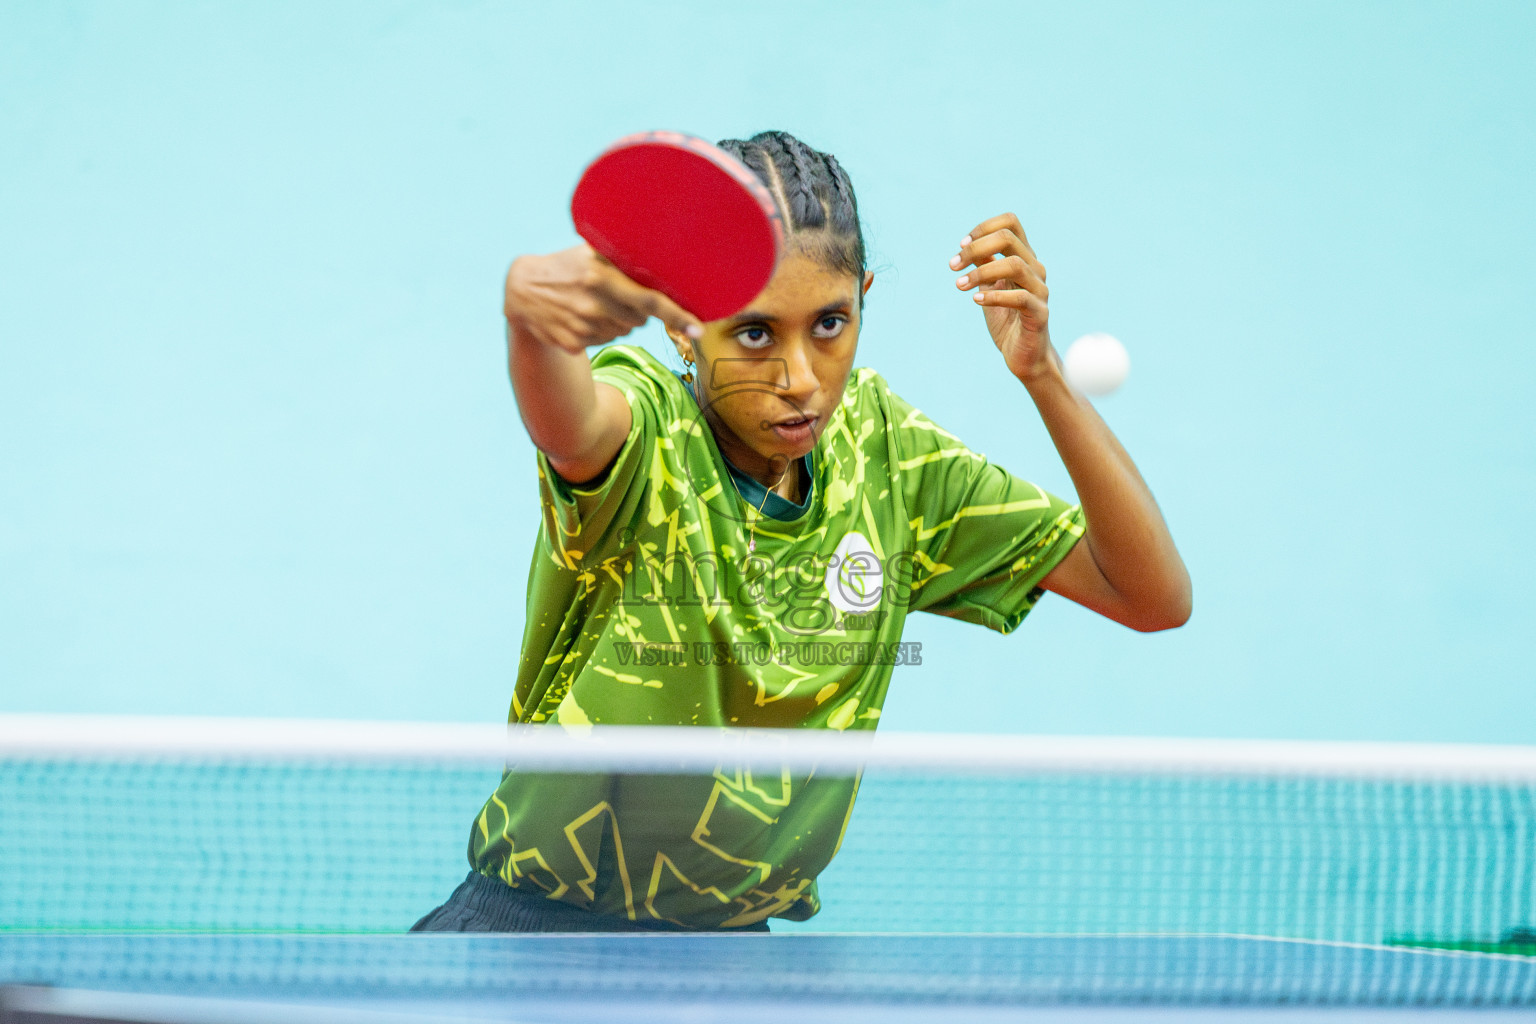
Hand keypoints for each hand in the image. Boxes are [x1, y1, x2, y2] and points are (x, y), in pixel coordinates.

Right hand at [504, 244, 702, 353]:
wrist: (520, 290)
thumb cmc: (566, 266)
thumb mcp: (589, 252)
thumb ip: (621, 255)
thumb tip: (663, 248)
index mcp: (599, 277)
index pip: (649, 301)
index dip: (677, 316)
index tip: (699, 329)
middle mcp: (592, 304)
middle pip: (639, 319)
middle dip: (636, 310)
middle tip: (616, 294)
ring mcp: (581, 327)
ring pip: (623, 331)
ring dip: (618, 320)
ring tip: (595, 302)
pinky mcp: (573, 344)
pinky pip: (604, 340)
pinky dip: (600, 331)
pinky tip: (581, 316)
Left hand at [949, 213, 1052, 381]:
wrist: (1023, 355)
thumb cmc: (1006, 319)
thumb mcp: (989, 286)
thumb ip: (983, 264)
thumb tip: (966, 245)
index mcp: (1024, 258)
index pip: (1010, 223)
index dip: (983, 228)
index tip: (961, 246)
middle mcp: (1035, 268)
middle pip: (1008, 238)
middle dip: (975, 248)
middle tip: (953, 266)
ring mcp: (1040, 290)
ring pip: (1014, 265)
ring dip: (981, 272)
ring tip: (959, 285)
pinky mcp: (1040, 313)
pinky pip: (1020, 297)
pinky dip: (994, 296)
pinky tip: (976, 300)